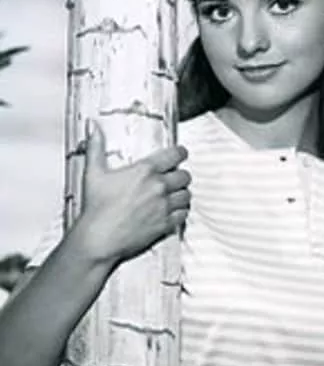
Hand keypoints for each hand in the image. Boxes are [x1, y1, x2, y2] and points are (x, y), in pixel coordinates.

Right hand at [78, 119, 190, 266]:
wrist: (99, 238)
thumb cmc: (96, 206)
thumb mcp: (94, 173)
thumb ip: (96, 147)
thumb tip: (94, 127)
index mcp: (145, 170)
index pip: (176, 154)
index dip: (181, 153)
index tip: (180, 154)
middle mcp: (159, 186)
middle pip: (185, 176)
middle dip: (180, 175)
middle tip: (173, 178)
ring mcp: (164, 206)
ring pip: (187, 195)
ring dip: (182, 194)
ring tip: (174, 195)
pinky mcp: (165, 224)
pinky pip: (184, 214)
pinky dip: (181, 212)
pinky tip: (173, 211)